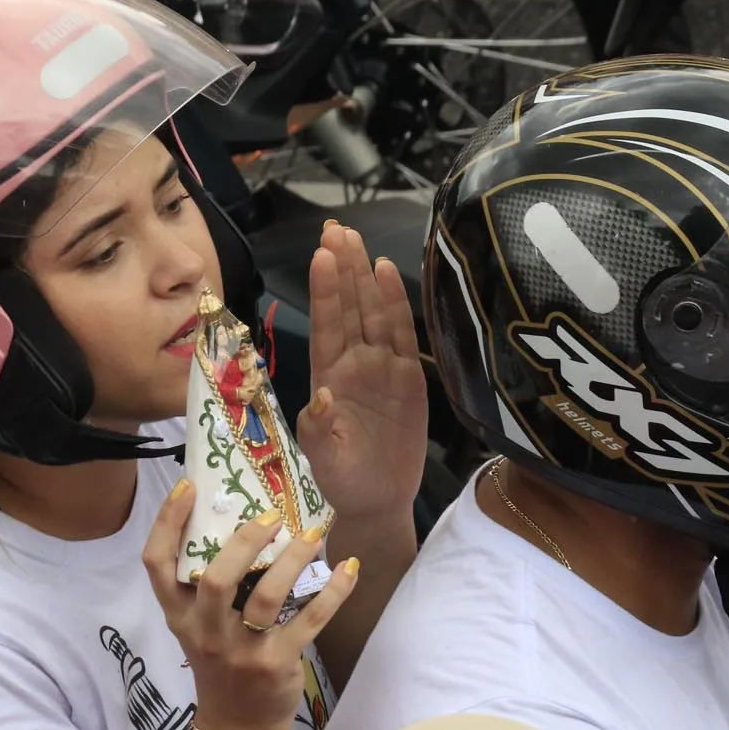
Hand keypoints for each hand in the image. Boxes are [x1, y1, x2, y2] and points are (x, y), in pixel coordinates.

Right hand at [143, 479, 358, 729]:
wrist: (239, 727)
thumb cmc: (221, 663)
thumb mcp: (199, 626)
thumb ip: (207, 585)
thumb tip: (242, 520)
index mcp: (179, 615)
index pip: (157, 565)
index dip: (168, 522)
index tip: (189, 486)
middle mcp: (204, 631)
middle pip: (214, 578)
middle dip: (243, 542)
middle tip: (270, 516)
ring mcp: (241, 651)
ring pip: (265, 597)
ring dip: (292, 560)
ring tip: (312, 534)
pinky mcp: (277, 664)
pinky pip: (309, 620)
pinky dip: (333, 592)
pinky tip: (349, 568)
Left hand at [297, 221, 426, 522]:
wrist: (376, 501)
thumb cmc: (344, 481)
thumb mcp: (326, 461)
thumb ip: (320, 431)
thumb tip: (321, 397)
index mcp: (329, 378)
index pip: (326, 326)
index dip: (325, 291)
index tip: (321, 255)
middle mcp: (353, 364)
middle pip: (347, 308)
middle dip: (341, 268)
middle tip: (336, 228)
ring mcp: (381, 367)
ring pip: (372, 312)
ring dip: (363, 276)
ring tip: (355, 239)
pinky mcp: (408, 377)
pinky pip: (402, 333)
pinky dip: (396, 303)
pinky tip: (388, 272)